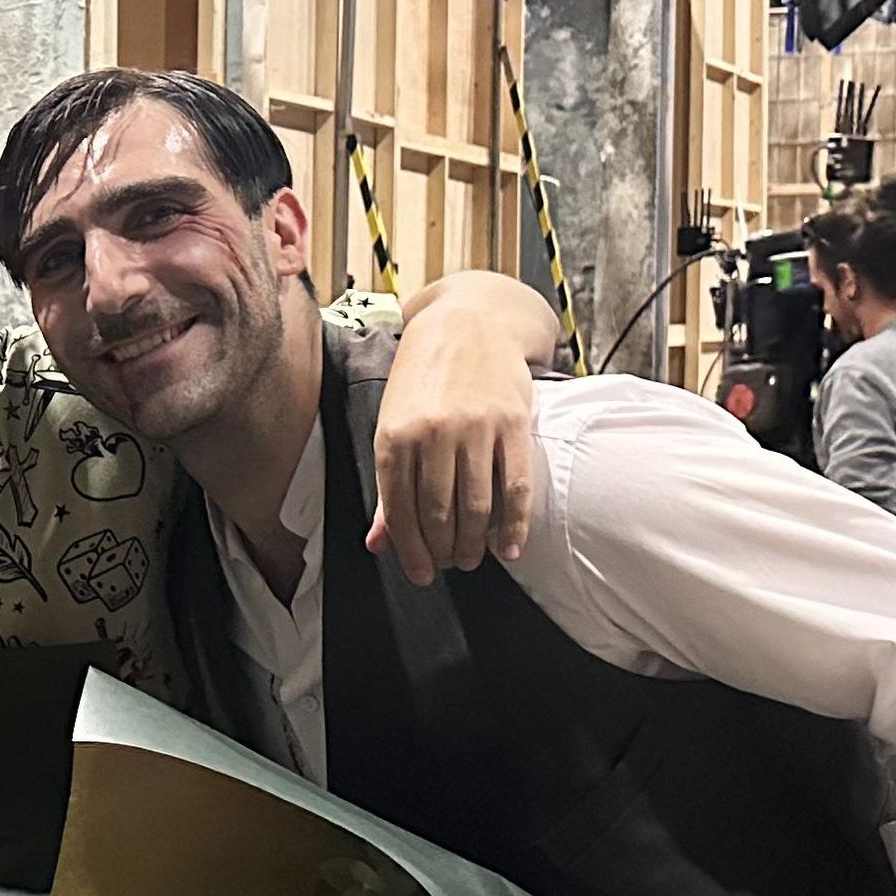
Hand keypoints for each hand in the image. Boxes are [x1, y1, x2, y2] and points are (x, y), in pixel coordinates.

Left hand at [366, 285, 542, 583]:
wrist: (470, 322)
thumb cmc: (425, 378)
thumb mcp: (393, 424)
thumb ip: (389, 487)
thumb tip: (379, 544)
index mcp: (394, 435)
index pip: (399, 510)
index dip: (410, 550)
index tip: (420, 574)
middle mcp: (432, 433)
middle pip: (438, 514)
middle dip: (443, 551)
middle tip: (450, 566)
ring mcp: (475, 427)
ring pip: (475, 506)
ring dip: (474, 544)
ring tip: (473, 558)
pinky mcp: (512, 422)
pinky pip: (516, 486)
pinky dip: (514, 524)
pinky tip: (509, 547)